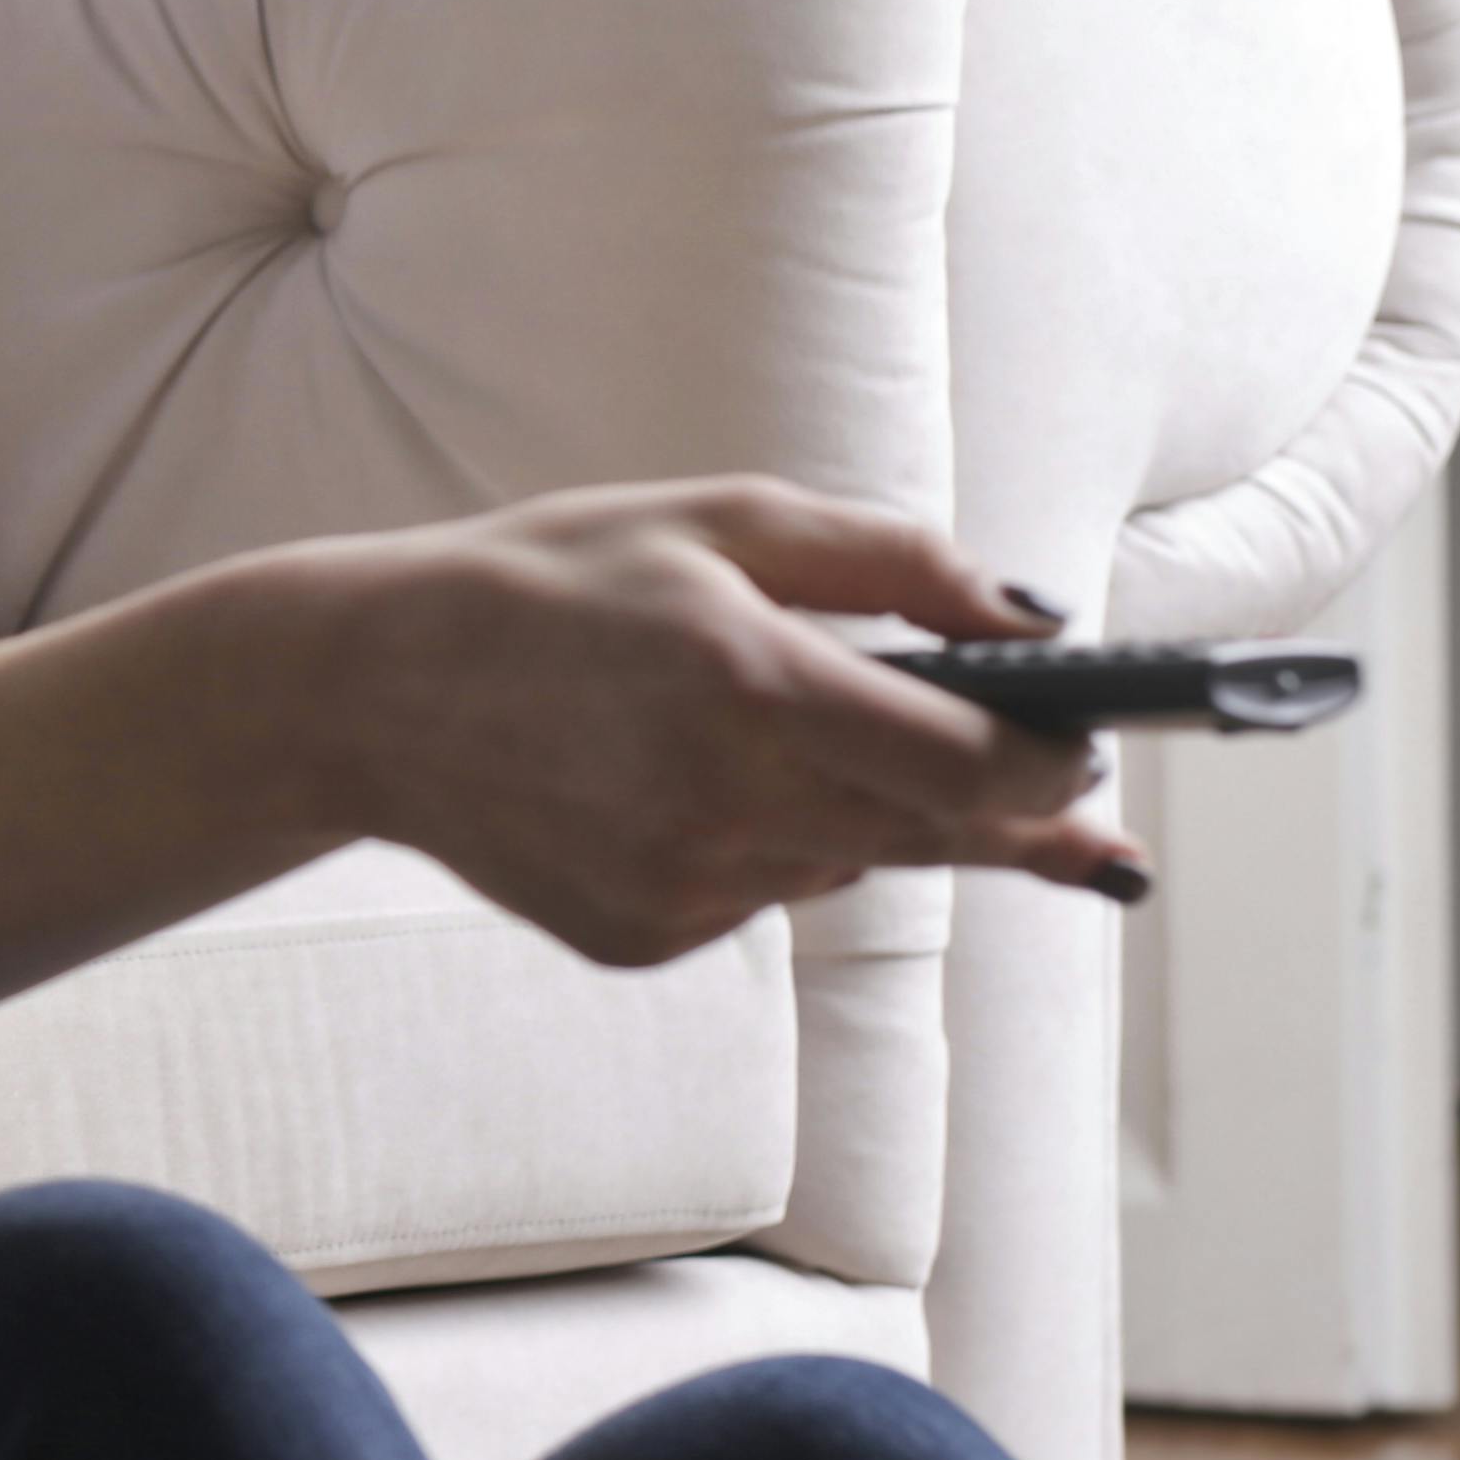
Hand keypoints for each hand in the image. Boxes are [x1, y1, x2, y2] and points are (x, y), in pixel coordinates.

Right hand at [280, 479, 1142, 967]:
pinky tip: (679, 785)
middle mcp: (726, 805)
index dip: (1060, 766)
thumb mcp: (721, 521)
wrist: (365, 688)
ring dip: (864, 810)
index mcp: (755, 686)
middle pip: (942, 838)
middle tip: (1061, 792)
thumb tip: (1040, 621)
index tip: (1094, 747)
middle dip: (1005, 808)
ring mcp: (682, 888)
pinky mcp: (645, 937)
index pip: (979, 767)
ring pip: (850, 863)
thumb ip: (896, 561)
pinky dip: (761, 845)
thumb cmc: (551, 582)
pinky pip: (763, 897)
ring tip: (773, 736)